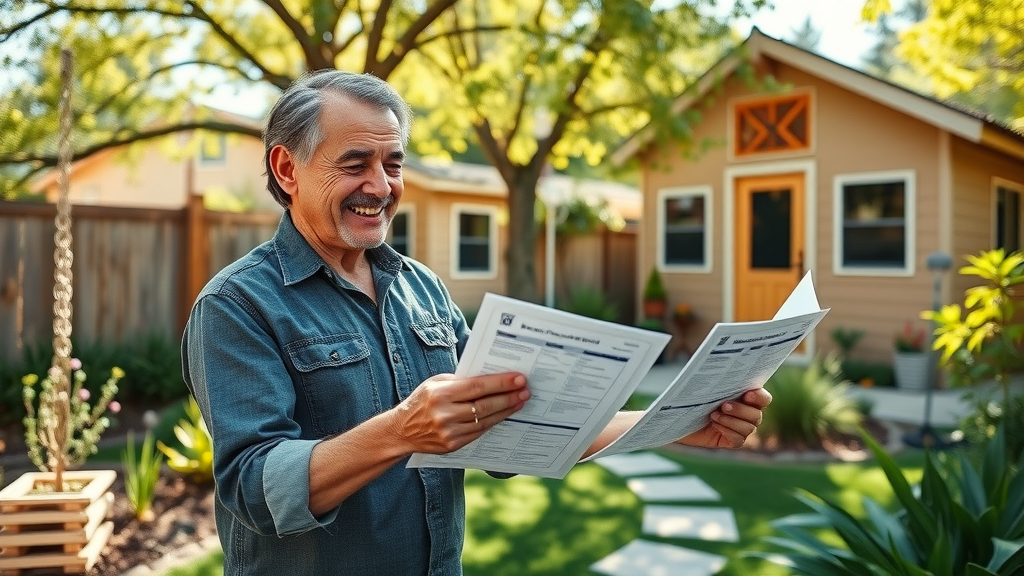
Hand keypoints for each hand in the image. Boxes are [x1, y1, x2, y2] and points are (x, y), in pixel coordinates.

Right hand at [393, 372, 529, 453]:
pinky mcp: (452, 446)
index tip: (518, 378)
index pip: (476, 387)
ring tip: (520, 401)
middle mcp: (444, 414)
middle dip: (508, 397)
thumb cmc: (422, 401)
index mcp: (439, 394)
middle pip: (484, 405)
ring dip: (506, 410)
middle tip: (525, 390)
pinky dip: (493, 422)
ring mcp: (449, 432)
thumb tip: (491, 378)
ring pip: (485, 421)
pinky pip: (479, 432)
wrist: (401, 431)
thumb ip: (460, 381)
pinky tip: (504, 414)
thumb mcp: (435, 384)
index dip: (500, 383)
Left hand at [676, 388, 771, 448]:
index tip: (747, 394)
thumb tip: (726, 365)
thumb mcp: (705, 386)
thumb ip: (719, 380)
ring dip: (731, 421)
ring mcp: (739, 428)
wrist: (677, 417)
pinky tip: (715, 425)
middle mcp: (746, 414)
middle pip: (756, 415)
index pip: (764, 399)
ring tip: (713, 415)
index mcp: (745, 397)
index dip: (759, 397)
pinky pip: (738, 440)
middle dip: (741, 410)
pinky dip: (728, 432)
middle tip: (723, 405)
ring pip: (748, 428)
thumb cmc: (692, 397)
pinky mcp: (730, 441)